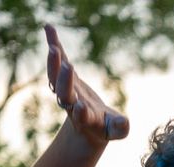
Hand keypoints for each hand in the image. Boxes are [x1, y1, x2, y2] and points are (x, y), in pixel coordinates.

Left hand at [45, 26, 128, 145]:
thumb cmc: (106, 129)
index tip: (81, 107)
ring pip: (55, 76)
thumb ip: (121, 128)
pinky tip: (49, 27)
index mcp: (86, 119)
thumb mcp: (117, 131)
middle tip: (68, 66)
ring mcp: (66, 89)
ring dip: (53, 62)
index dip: (81, 111)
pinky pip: (58, 60)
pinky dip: (54, 45)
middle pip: (64, 92)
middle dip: (65, 80)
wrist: (88, 126)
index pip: (81, 115)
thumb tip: (124, 122)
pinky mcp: (66, 77)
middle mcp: (71, 104)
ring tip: (53, 47)